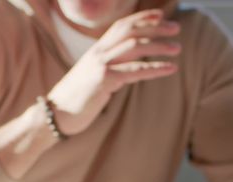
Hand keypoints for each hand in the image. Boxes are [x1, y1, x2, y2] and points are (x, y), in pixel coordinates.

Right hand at [47, 9, 179, 135]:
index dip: (142, 18)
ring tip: (177, 48)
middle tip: (176, 28)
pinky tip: (171, 68)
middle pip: (131, 31)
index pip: (121, 25)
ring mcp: (100, 64)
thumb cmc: (76, 99)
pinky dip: (156, 68)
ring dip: (159, 46)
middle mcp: (99, 52)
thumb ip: (109, 67)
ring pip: (136, 47)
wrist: (54, 113)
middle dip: (155, 27)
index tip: (160, 15)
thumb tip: (128, 67)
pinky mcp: (104, 80)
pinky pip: (135, 71)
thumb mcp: (92, 77)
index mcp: (96, 50)